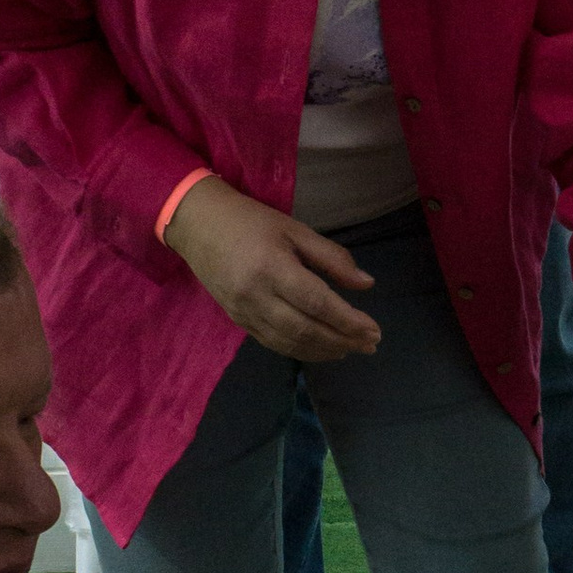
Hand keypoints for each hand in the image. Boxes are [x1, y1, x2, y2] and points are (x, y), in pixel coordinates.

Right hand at [163, 177, 380, 361]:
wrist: (198, 225)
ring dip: (324, 350)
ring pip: (289, 342)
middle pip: (305, 329)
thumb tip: (367, 284)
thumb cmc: (251, 222)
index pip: (317, 303)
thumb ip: (332, 258)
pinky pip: (272, 343)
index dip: (348, 321)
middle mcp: (256, 295)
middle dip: (341, 340)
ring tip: (351, 349)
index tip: (374, 330)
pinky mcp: (237, 320)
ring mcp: (244, 311)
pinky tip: (321, 349)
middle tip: (370, 345)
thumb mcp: (295, 229)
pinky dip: (300, 350)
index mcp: (272, 267)